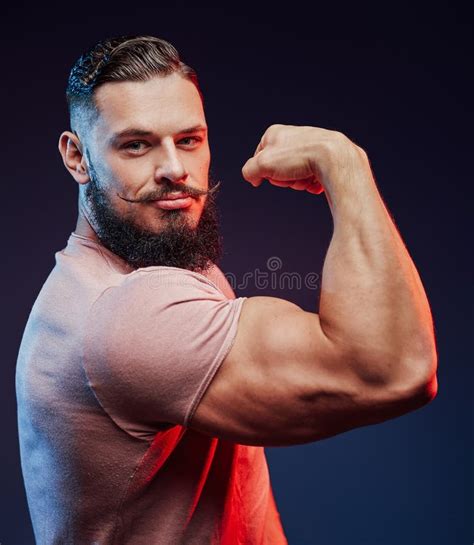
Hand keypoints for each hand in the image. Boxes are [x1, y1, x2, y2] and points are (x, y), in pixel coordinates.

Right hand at [241, 124, 364, 195]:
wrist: (334, 158)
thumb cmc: (300, 157)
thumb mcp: (263, 164)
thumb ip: (249, 171)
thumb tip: (252, 177)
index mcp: (275, 134)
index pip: (259, 158)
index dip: (263, 172)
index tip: (269, 176)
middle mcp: (293, 137)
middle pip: (278, 169)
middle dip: (283, 179)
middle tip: (290, 177)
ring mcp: (309, 146)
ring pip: (295, 174)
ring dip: (297, 182)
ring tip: (305, 178)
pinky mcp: (324, 158)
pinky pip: (311, 177)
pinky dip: (311, 183)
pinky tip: (316, 180)